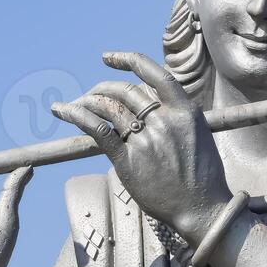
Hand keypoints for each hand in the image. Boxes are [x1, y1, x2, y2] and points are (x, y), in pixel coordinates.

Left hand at [52, 52, 232, 240]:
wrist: (202, 208)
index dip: (128, 60)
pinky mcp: (128, 160)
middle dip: (102, 88)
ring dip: (87, 101)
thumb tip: (153, 107)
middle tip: (91, 94)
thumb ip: (176, 117)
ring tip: (74, 104)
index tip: (108, 58)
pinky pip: (97, 130)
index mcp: (185, 111)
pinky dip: (77, 116)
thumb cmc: (203, 177)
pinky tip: (62, 110)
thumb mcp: (199, 135)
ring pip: (108, 108)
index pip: (154, 74)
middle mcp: (164, 120)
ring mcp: (145, 140)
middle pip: (125, 91)